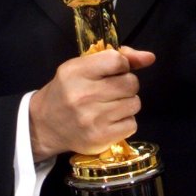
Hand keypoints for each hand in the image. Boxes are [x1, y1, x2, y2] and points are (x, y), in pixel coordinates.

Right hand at [29, 46, 155, 160]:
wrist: (45, 125)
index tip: (114, 71)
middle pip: (131, 83)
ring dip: (127, 103)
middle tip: (112, 90)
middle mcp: (82, 95)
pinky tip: (110, 120)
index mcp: (75, 72)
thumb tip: (150, 57)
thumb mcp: (82, 67)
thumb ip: (117, 57)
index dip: (122, 65)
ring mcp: (92, 119)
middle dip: (126, 85)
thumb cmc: (67, 90)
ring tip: (110, 105)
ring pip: (135, 104)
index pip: (117, 60)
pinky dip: (125, 122)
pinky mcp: (100, 138)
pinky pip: (132, 124)